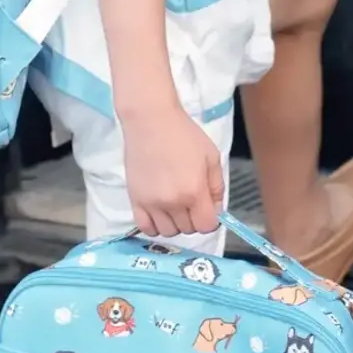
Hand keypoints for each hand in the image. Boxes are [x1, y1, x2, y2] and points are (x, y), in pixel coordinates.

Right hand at [121, 106, 224, 238]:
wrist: (151, 121)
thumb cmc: (184, 135)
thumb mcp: (211, 157)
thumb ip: (217, 187)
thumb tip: (216, 211)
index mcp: (194, 192)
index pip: (207, 226)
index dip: (211, 220)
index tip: (208, 208)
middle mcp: (173, 202)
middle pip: (188, 230)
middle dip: (194, 219)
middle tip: (191, 201)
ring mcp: (151, 203)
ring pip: (168, 232)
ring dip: (175, 223)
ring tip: (175, 206)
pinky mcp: (135, 199)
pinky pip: (145, 227)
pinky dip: (154, 225)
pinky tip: (159, 212)